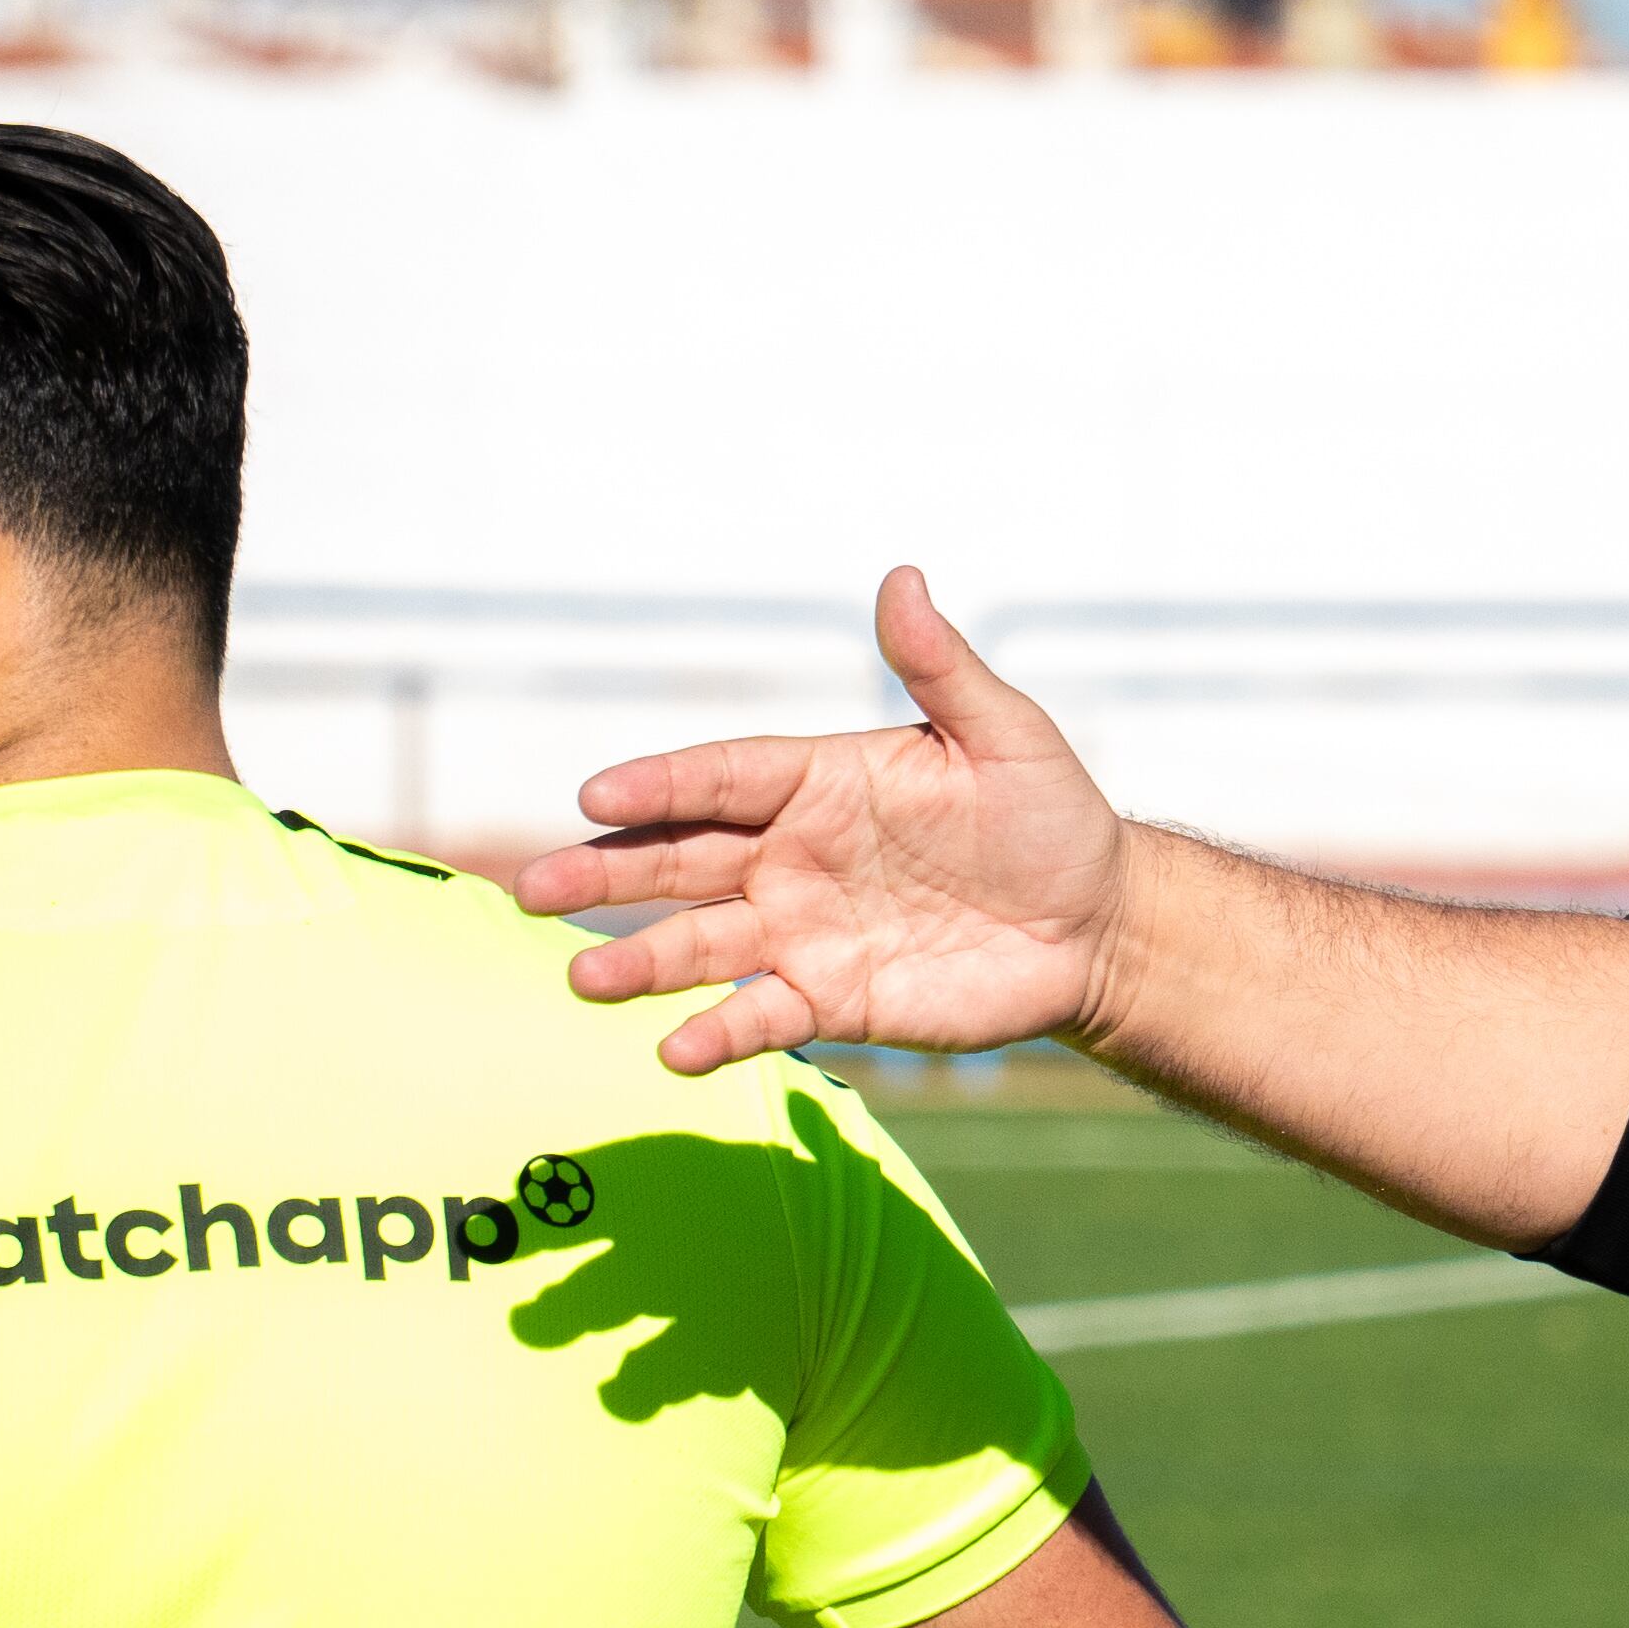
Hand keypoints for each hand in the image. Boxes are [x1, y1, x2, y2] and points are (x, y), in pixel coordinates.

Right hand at [514, 567, 1133, 1073]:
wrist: (1096, 923)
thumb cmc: (1050, 816)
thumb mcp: (1006, 735)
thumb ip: (943, 669)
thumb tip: (903, 578)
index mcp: (820, 781)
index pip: (721, 778)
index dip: (660, 785)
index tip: (597, 793)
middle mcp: (792, 855)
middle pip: (680, 861)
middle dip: (606, 874)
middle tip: (532, 891)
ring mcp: (803, 930)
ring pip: (700, 942)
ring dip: (639, 960)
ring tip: (583, 978)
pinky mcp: (830, 997)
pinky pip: (760, 1013)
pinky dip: (717, 1031)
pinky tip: (675, 1049)